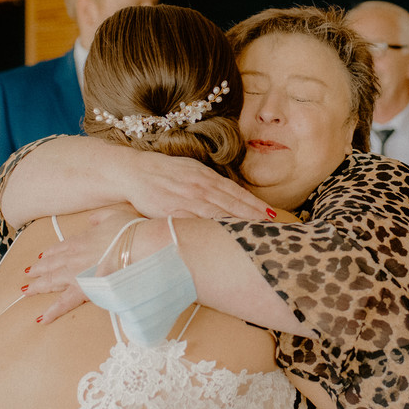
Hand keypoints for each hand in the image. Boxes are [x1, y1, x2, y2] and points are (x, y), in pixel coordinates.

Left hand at [25, 205, 141, 323]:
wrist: (138, 245)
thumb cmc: (129, 231)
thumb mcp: (113, 216)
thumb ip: (100, 217)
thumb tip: (91, 220)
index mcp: (82, 239)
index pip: (60, 248)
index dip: (50, 253)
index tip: (41, 257)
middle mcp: (74, 256)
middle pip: (51, 264)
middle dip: (38, 269)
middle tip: (27, 274)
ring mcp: (76, 273)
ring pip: (51, 281)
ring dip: (38, 286)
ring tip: (26, 291)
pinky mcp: (83, 289)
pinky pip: (64, 303)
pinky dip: (52, 311)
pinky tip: (41, 318)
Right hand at [127, 152, 271, 220]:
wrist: (133, 172)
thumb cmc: (163, 172)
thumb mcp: (190, 170)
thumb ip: (209, 182)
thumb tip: (227, 193)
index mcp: (206, 176)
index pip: (236, 192)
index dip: (255, 204)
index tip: (271, 214)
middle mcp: (200, 187)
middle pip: (233, 204)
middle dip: (255, 216)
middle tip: (274, 227)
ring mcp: (188, 199)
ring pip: (219, 213)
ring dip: (240, 223)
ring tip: (257, 233)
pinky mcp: (174, 212)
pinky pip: (198, 223)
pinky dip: (214, 229)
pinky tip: (226, 237)